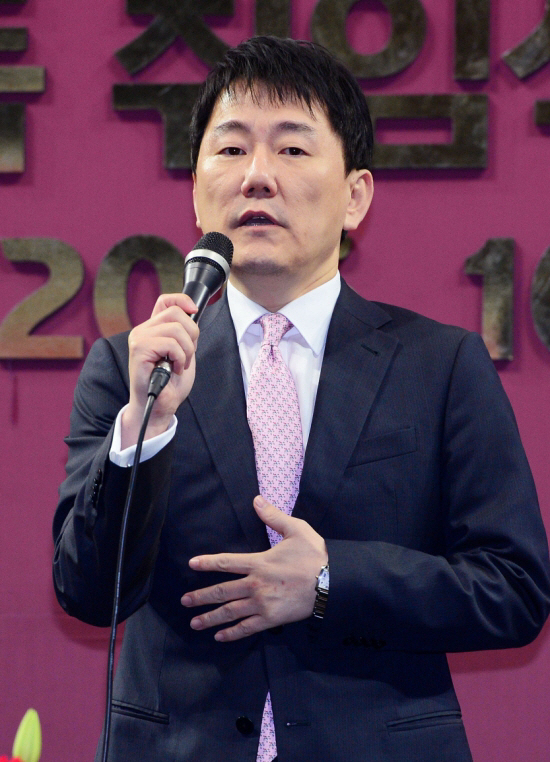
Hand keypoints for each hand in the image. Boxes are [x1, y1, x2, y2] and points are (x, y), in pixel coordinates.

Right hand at [121, 293, 199, 446]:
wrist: (160, 405)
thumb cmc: (170, 383)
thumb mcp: (183, 352)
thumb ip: (184, 333)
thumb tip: (193, 313)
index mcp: (153, 329)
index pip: (165, 301)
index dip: (182, 300)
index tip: (194, 311)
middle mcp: (143, 330)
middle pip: (176, 313)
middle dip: (192, 335)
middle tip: (186, 356)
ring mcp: (139, 338)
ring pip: (176, 329)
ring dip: (186, 351)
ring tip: (179, 365)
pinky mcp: (139, 349)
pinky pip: (171, 344)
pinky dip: (180, 359)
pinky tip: (173, 369)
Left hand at [180, 496, 327, 641]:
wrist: (331, 584)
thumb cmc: (314, 556)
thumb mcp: (296, 530)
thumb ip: (273, 517)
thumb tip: (257, 500)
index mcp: (259, 562)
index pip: (226, 562)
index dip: (207, 563)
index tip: (191, 564)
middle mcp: (255, 585)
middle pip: (222, 591)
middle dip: (201, 597)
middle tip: (184, 601)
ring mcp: (262, 604)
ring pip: (230, 612)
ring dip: (210, 618)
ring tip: (194, 623)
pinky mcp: (271, 619)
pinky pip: (247, 628)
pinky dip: (232, 633)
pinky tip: (219, 637)